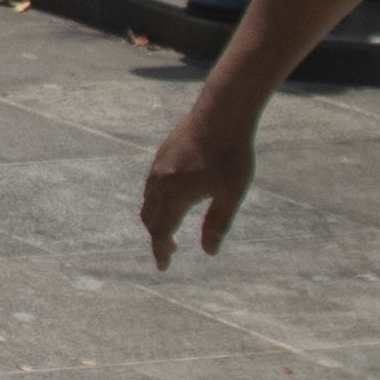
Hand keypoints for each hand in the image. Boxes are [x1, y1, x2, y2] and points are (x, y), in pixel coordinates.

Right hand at [138, 99, 258, 267]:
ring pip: (148, 200)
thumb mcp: (230, 194)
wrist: (222, 112)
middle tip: (172, 250)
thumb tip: (208, 251)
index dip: (161, 251)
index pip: (161, 232)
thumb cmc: (231, 155)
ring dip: (156, 218)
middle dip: (158, 237)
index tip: (163, 266)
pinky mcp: (163, 153)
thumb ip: (217, 224)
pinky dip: (157, 201)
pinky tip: (175, 198)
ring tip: (172, 227)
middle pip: (150, 218)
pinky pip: (152, 185)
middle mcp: (160, 182)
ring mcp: (159, 166)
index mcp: (174, 195)